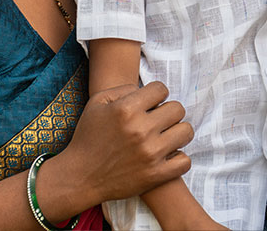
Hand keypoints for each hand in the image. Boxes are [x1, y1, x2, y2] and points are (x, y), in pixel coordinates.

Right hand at [55, 81, 193, 204]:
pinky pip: (185, 161)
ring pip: (186, 132)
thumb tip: (146, 89)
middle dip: (169, 111)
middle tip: (158, 120)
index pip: (161, 89)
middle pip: (178, 109)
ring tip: (165, 136)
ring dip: (177, 132)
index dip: (156, 94)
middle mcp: (140, 130)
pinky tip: (166, 155)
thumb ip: (124, 88)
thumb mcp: (97, 103)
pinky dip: (178, 158)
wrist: (80, 177)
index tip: (150, 104)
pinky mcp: (156, 175)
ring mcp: (150, 154)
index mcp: (126, 109)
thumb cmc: (88, 136)